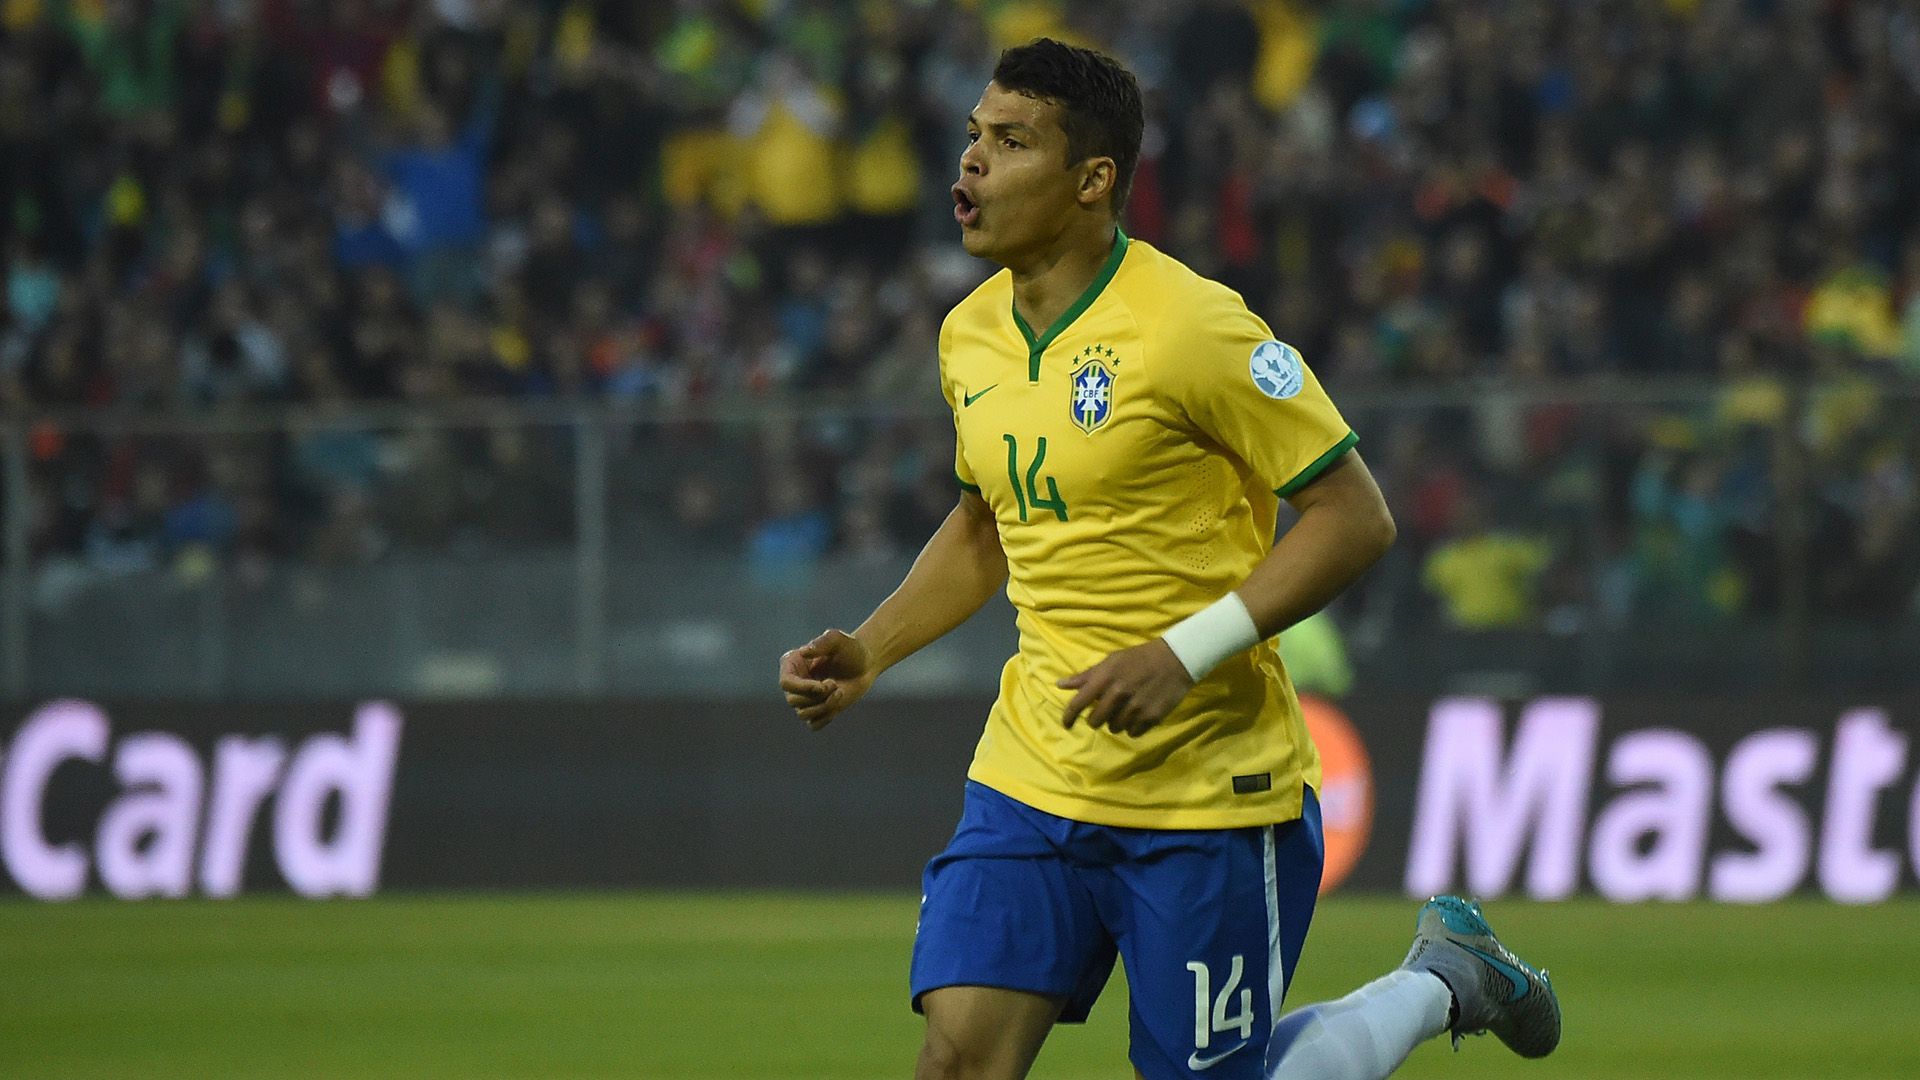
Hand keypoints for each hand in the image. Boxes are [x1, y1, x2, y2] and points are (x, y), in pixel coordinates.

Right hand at [778, 629, 875, 730]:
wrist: (865, 664)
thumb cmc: (850, 649)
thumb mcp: (838, 640)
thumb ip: (822, 642)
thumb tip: (804, 652)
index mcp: (792, 663)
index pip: (786, 682)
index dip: (801, 688)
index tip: (822, 686)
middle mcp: (794, 682)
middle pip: (793, 700)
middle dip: (817, 696)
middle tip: (835, 684)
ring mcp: (804, 698)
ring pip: (803, 713)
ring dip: (824, 706)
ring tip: (839, 692)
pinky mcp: (816, 711)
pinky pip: (814, 724)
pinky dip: (826, 717)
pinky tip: (838, 702)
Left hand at [1057, 639, 1194, 735]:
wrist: (1176, 659)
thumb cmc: (1139, 658)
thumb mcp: (1112, 661)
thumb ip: (1086, 676)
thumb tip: (1060, 684)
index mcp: (1106, 678)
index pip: (1079, 703)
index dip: (1068, 717)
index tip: (1066, 724)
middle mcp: (1119, 694)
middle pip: (1096, 721)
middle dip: (1097, 719)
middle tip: (1105, 711)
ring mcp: (1136, 707)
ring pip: (1114, 728)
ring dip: (1116, 722)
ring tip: (1125, 710)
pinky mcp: (1152, 717)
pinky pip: (1132, 733)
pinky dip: (1132, 727)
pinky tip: (1138, 715)